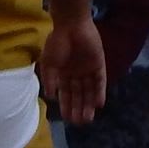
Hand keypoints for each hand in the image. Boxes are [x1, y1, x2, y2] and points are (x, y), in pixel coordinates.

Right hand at [39, 10, 106, 126]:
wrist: (70, 24)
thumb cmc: (57, 42)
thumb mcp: (48, 63)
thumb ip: (50, 80)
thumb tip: (50, 97)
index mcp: (64, 73)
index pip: (66, 93)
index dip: (67, 105)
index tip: (67, 119)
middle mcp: (77, 73)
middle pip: (79, 94)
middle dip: (78, 108)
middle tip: (79, 122)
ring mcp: (88, 68)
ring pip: (89, 90)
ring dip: (89, 104)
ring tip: (88, 118)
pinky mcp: (99, 63)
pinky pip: (100, 80)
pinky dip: (100, 91)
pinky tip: (99, 103)